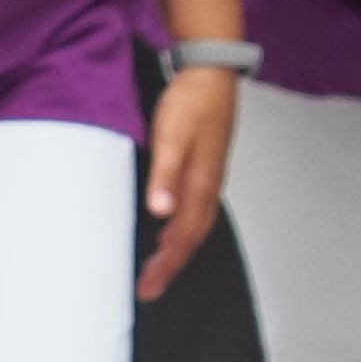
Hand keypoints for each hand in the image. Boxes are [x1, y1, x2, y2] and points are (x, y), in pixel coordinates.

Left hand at [139, 61, 237, 298]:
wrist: (212, 72)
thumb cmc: (191, 102)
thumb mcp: (172, 135)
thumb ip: (165, 173)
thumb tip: (162, 212)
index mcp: (201, 184)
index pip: (184, 237)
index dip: (166, 265)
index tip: (148, 288)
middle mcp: (209, 186)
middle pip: (192, 237)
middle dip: (171, 266)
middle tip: (149, 289)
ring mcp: (209, 178)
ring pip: (195, 225)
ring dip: (177, 250)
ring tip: (157, 269)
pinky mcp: (205, 168)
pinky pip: (196, 210)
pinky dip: (182, 229)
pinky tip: (169, 230)